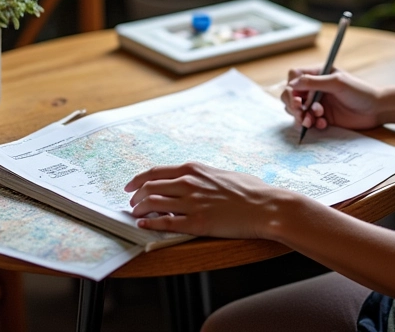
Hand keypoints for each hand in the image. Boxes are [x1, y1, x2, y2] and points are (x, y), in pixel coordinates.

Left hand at [124, 162, 290, 238]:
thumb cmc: (249, 190)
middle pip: (149, 187)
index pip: (155, 172)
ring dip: (139, 210)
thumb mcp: (221, 174)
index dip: (138, 179)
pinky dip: (150, 224)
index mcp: (194, 169)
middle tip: (132, 204)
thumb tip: (192, 182)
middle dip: (135, 196)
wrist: (265, 206)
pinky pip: (165, 223)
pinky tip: (144, 225)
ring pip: (152, 203)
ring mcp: (191, 203)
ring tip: (136, 215)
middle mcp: (189, 183)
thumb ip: (202, 177)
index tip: (129, 186)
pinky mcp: (196, 222)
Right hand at [281, 67, 381, 131]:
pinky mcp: (323, 117)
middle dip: (293, 105)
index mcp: (318, 74)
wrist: (376, 109)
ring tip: (312, 120)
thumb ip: (314, 82)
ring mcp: (317, 103)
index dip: (292, 88)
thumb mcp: (337, 83)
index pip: (294, 77)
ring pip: (297, 110)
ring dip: (302, 116)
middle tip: (301, 112)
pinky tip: (323, 124)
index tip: (298, 99)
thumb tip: (292, 84)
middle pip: (291, 95)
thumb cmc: (360, 91)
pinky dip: (312, 124)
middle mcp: (315, 88)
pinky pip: (308, 121)